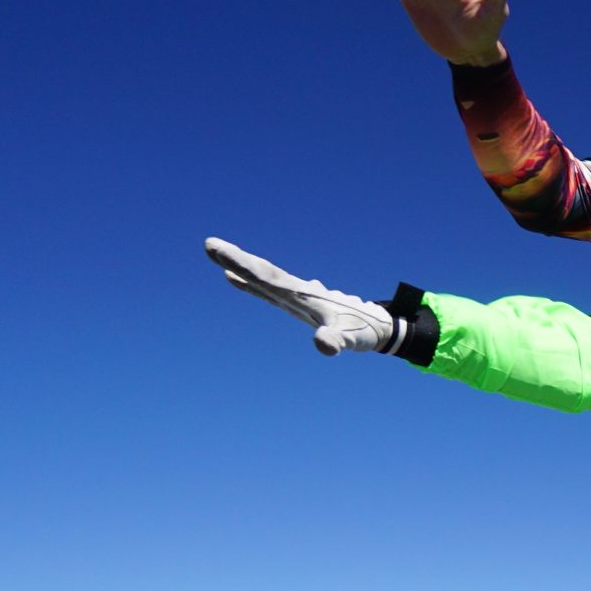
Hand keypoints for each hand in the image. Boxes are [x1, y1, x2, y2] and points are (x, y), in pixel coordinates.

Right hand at [206, 237, 402, 355]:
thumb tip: (322, 345)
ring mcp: (298, 295)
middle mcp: (298, 291)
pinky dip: (251, 282)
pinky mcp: (300, 302)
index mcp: (302, 295)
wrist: (381, 325)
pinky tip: (234, 280)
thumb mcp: (351, 340)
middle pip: (263, 272)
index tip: (217, 249)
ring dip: (242, 267)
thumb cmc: (365, 331)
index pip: (266, 277)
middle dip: (237, 260)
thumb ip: (336, 341)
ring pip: (265, 277)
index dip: (241, 265)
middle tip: (208, 245)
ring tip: (217, 255)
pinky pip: (270, 288)